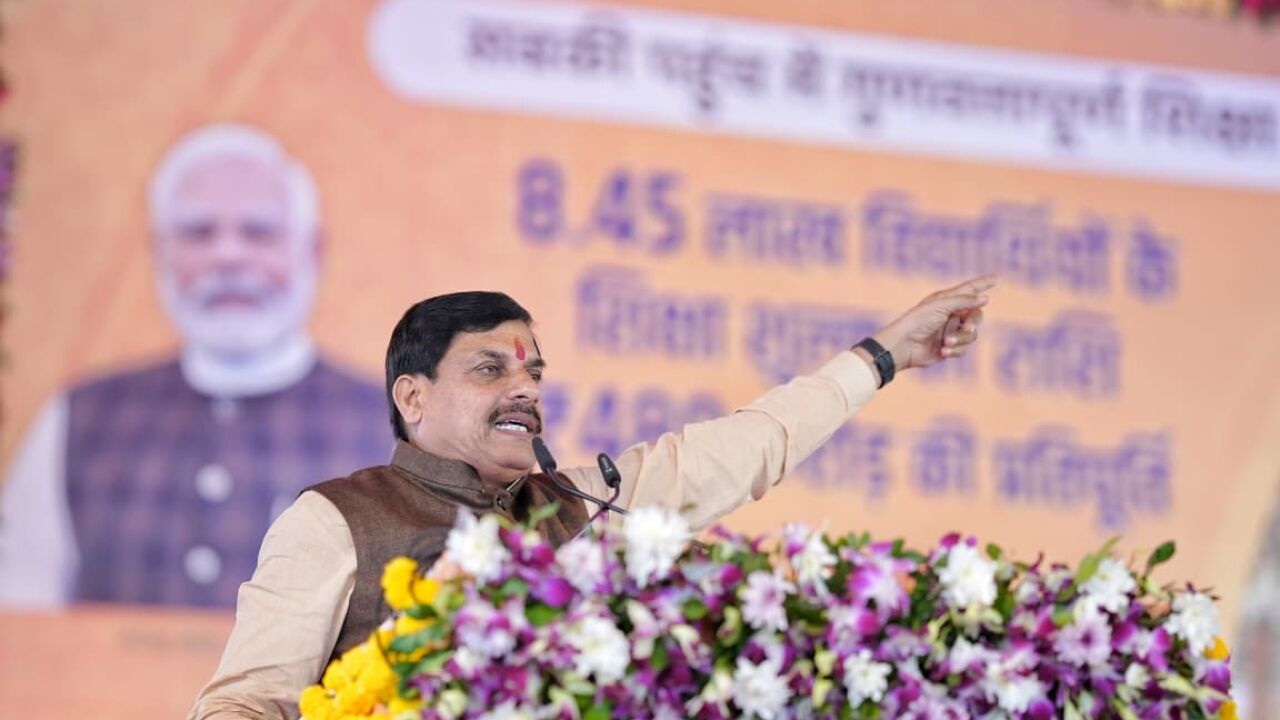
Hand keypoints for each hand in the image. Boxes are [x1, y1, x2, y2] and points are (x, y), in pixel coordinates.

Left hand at [867, 275, 995, 373]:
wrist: (903, 345)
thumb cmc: (918, 321)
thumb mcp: (941, 305)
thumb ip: (964, 301)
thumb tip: (985, 299)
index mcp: (948, 300)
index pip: (970, 290)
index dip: (983, 284)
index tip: (996, 277)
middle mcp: (951, 314)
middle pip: (976, 316)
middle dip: (972, 323)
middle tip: (966, 327)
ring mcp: (951, 331)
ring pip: (971, 335)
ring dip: (960, 339)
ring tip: (946, 342)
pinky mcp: (949, 348)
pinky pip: (964, 349)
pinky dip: (955, 350)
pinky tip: (943, 350)